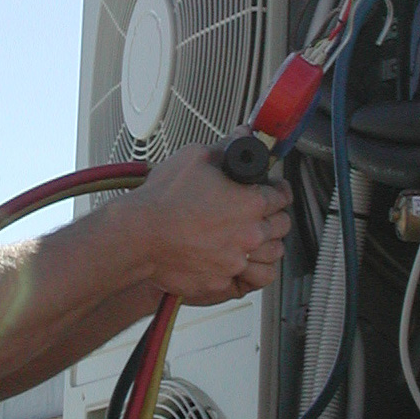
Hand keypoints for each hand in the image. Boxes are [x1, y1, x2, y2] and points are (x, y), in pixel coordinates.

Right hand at [122, 139, 291, 305]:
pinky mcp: (221, 282)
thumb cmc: (162, 199)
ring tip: (259, 240)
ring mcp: (236, 262)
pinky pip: (250, 282)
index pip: (282, 196)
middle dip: (276, 217)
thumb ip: (227, 146)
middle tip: (267, 213)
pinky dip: (250, 273)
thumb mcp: (196, 158)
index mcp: (250, 203)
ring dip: (269, 246)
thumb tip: (243, 136)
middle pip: (282, 227)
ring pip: (273, 258)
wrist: (137, 235)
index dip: (279, 190)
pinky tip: (244, 263)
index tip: (276, 190)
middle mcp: (249, 235)